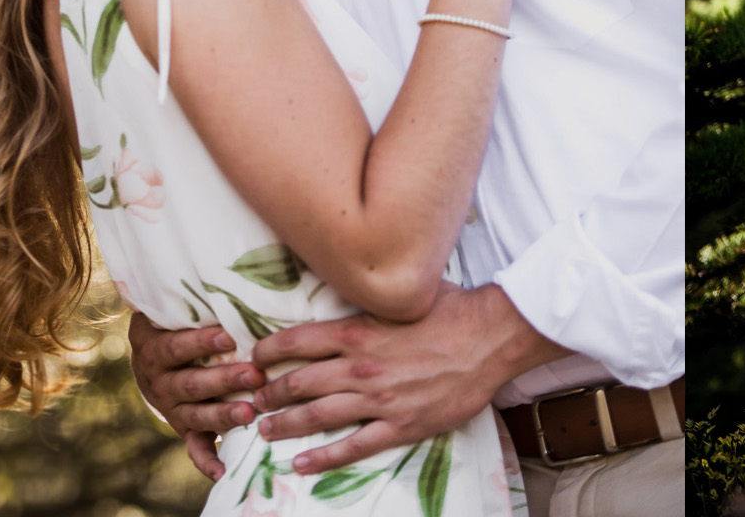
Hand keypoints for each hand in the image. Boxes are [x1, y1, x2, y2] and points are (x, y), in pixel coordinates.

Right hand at [127, 312, 264, 481]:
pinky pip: (194, 449)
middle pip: (193, 384)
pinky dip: (207, 462)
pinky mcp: (184, 429)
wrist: (147, 358)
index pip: (177, 347)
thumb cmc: (174, 324)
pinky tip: (223, 472)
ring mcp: (173, 409)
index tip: (228, 336)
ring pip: (197, 416)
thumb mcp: (172, 310)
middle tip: (254, 375)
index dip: (200, 342)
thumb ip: (194, 299)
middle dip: (224, 380)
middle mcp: (161, 384)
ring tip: (250, 413)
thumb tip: (227, 271)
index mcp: (156, 352)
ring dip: (223, 417)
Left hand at [248, 283, 568, 474]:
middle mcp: (360, 367)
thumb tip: (357, 280)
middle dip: (270, 392)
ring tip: (264, 429)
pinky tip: (301, 464)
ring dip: (285, 425)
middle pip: (299, 383)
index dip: (269, 351)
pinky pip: (353, 445)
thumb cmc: (452, 310)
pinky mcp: (400, 424)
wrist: (489, 338)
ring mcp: (378, 400)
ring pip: (317, 415)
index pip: (298, 341)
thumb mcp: (404, 294)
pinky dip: (323, 457)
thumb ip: (374, 296)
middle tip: (254, 399)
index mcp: (358, 332)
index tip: (255, 358)